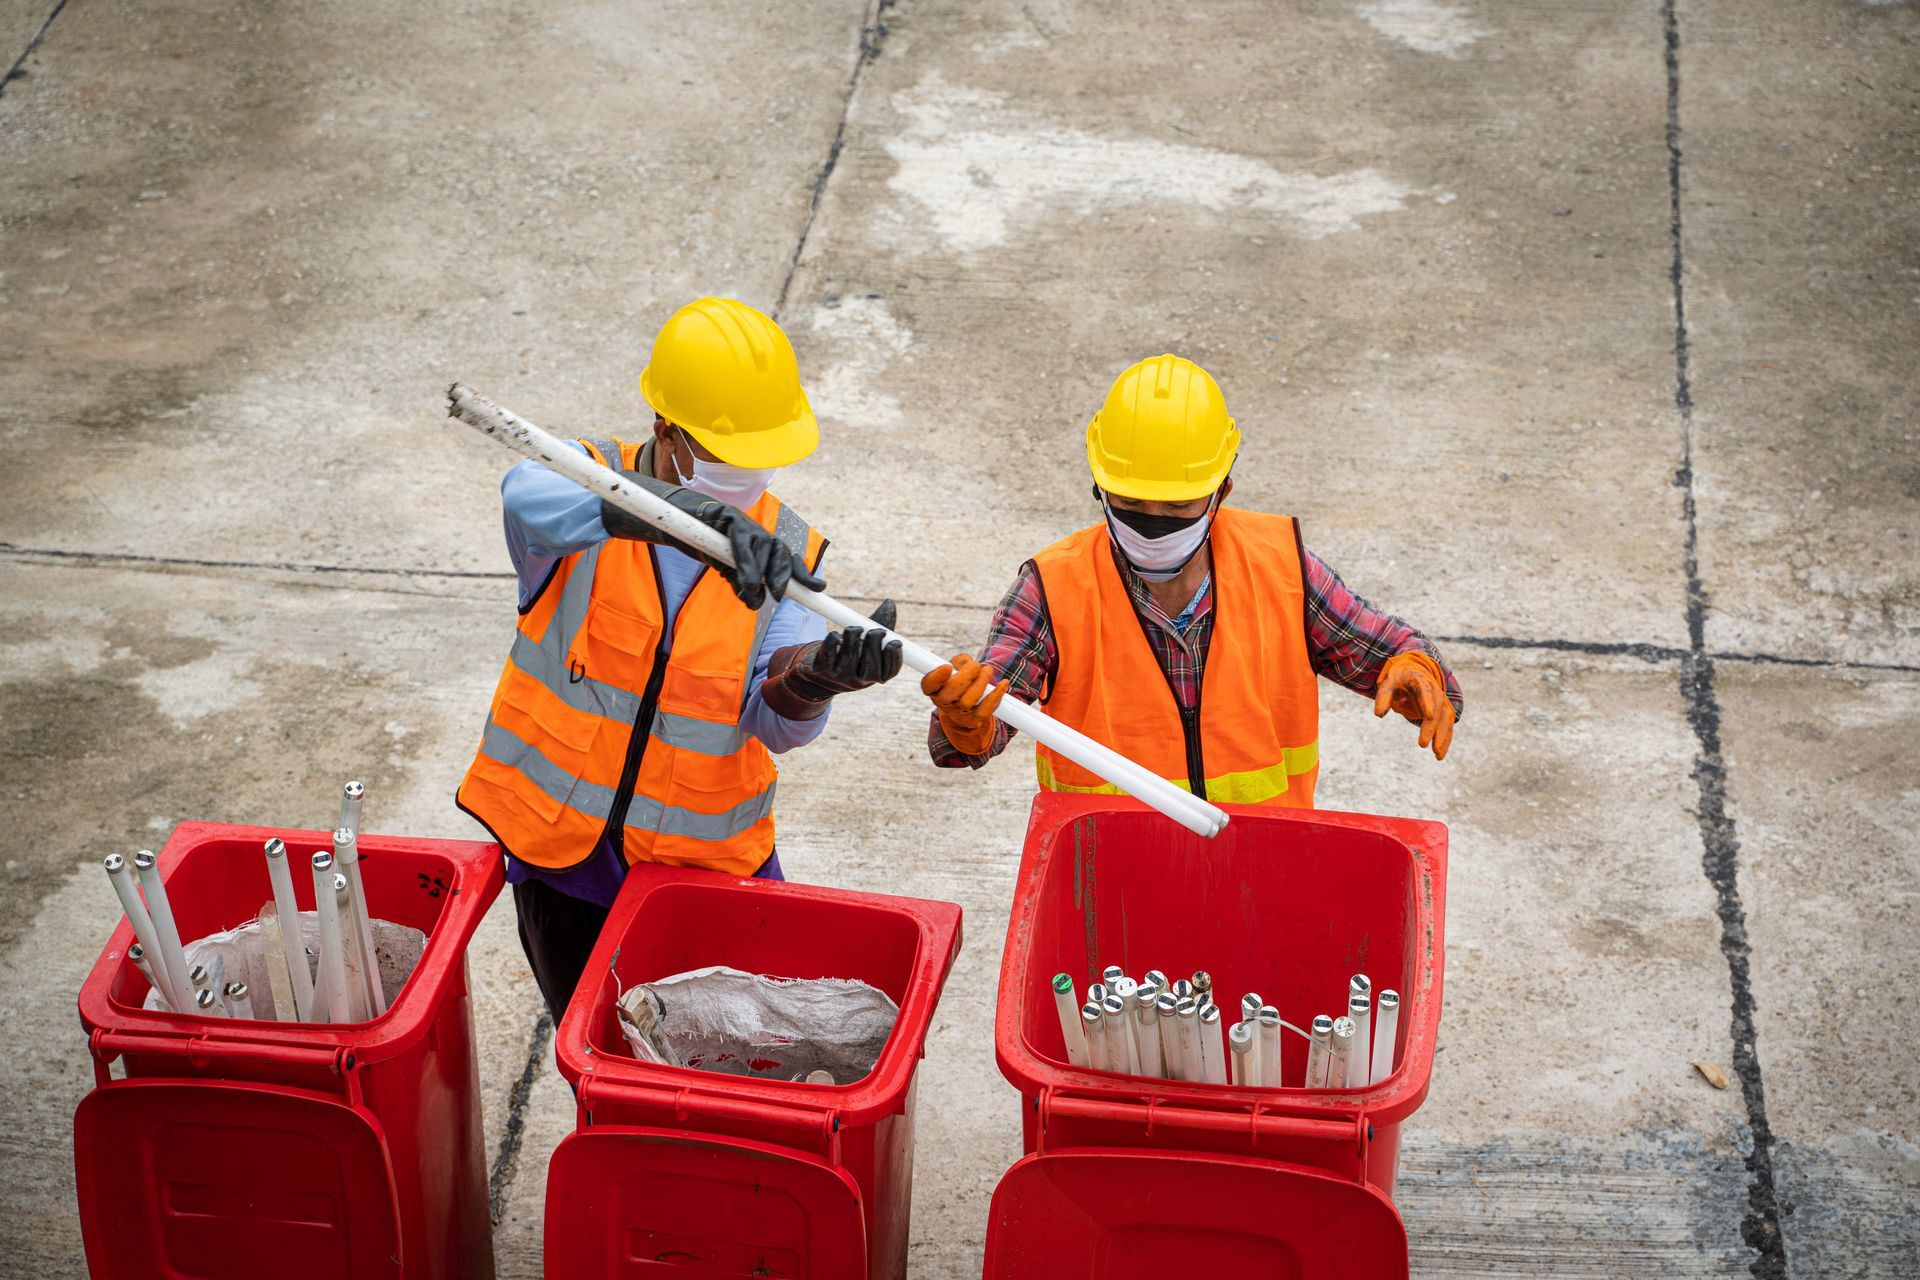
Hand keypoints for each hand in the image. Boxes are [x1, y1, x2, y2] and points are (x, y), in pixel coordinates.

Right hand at [601, 472, 823, 609]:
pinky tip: (742, 577)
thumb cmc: (706, 545)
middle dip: (783, 575)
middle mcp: (758, 533)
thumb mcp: (726, 570)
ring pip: (763, 546)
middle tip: (777, 595)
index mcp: (761, 546)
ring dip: (759, 572)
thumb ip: (741, 584)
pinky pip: (741, 539)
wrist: (680, 521)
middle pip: (780, 551)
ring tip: (751, 591)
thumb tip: (754, 602)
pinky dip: (744, 559)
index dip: (803, 574)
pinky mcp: (728, 516)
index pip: (786, 560)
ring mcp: (744, 523)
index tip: (818, 590)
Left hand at [787, 601, 903, 698]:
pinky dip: (834, 636)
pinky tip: (837, 638)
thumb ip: (881, 625)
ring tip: (854, 631)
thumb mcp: (868, 645)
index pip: (890, 671)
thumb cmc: (851, 655)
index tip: (895, 641)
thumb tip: (889, 603)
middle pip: (872, 662)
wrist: (819, 675)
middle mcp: (859, 682)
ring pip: (850, 650)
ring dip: (854, 633)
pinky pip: (831, 645)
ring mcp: (840, 677)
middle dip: (874, 639)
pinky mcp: (822, 669)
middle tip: (874, 631)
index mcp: (874, 678)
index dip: (895, 655)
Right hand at [921, 653, 1007, 754]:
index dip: (936, 677)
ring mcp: (958, 714)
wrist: (970, 707)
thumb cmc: (962, 681)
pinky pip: (985, 710)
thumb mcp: (958, 667)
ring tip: (988, 671)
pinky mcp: (974, 721)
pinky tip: (1003, 684)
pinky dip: (996, 695)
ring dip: (981, 683)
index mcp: (935, 689)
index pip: (928, 685)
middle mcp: (943, 703)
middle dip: (965, 676)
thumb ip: (961, 661)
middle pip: (949, 693)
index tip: (947, 667)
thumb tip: (968, 663)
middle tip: (976, 665)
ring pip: (967, 702)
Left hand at [1373, 651, 1455, 760]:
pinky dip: (1445, 739)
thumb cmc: (1398, 679)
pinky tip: (1440, 753)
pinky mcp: (1444, 709)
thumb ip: (1383, 696)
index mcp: (1420, 680)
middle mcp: (1435, 690)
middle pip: (1437, 709)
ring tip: (1437, 755)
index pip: (1426, 691)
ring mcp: (1441, 700)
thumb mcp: (1388, 683)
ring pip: (1446, 719)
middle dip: (1431, 727)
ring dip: (1443, 737)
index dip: (1428, 703)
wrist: (1413, 671)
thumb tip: (1378, 714)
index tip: (1429, 716)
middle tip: (1423, 744)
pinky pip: (1447, 724)